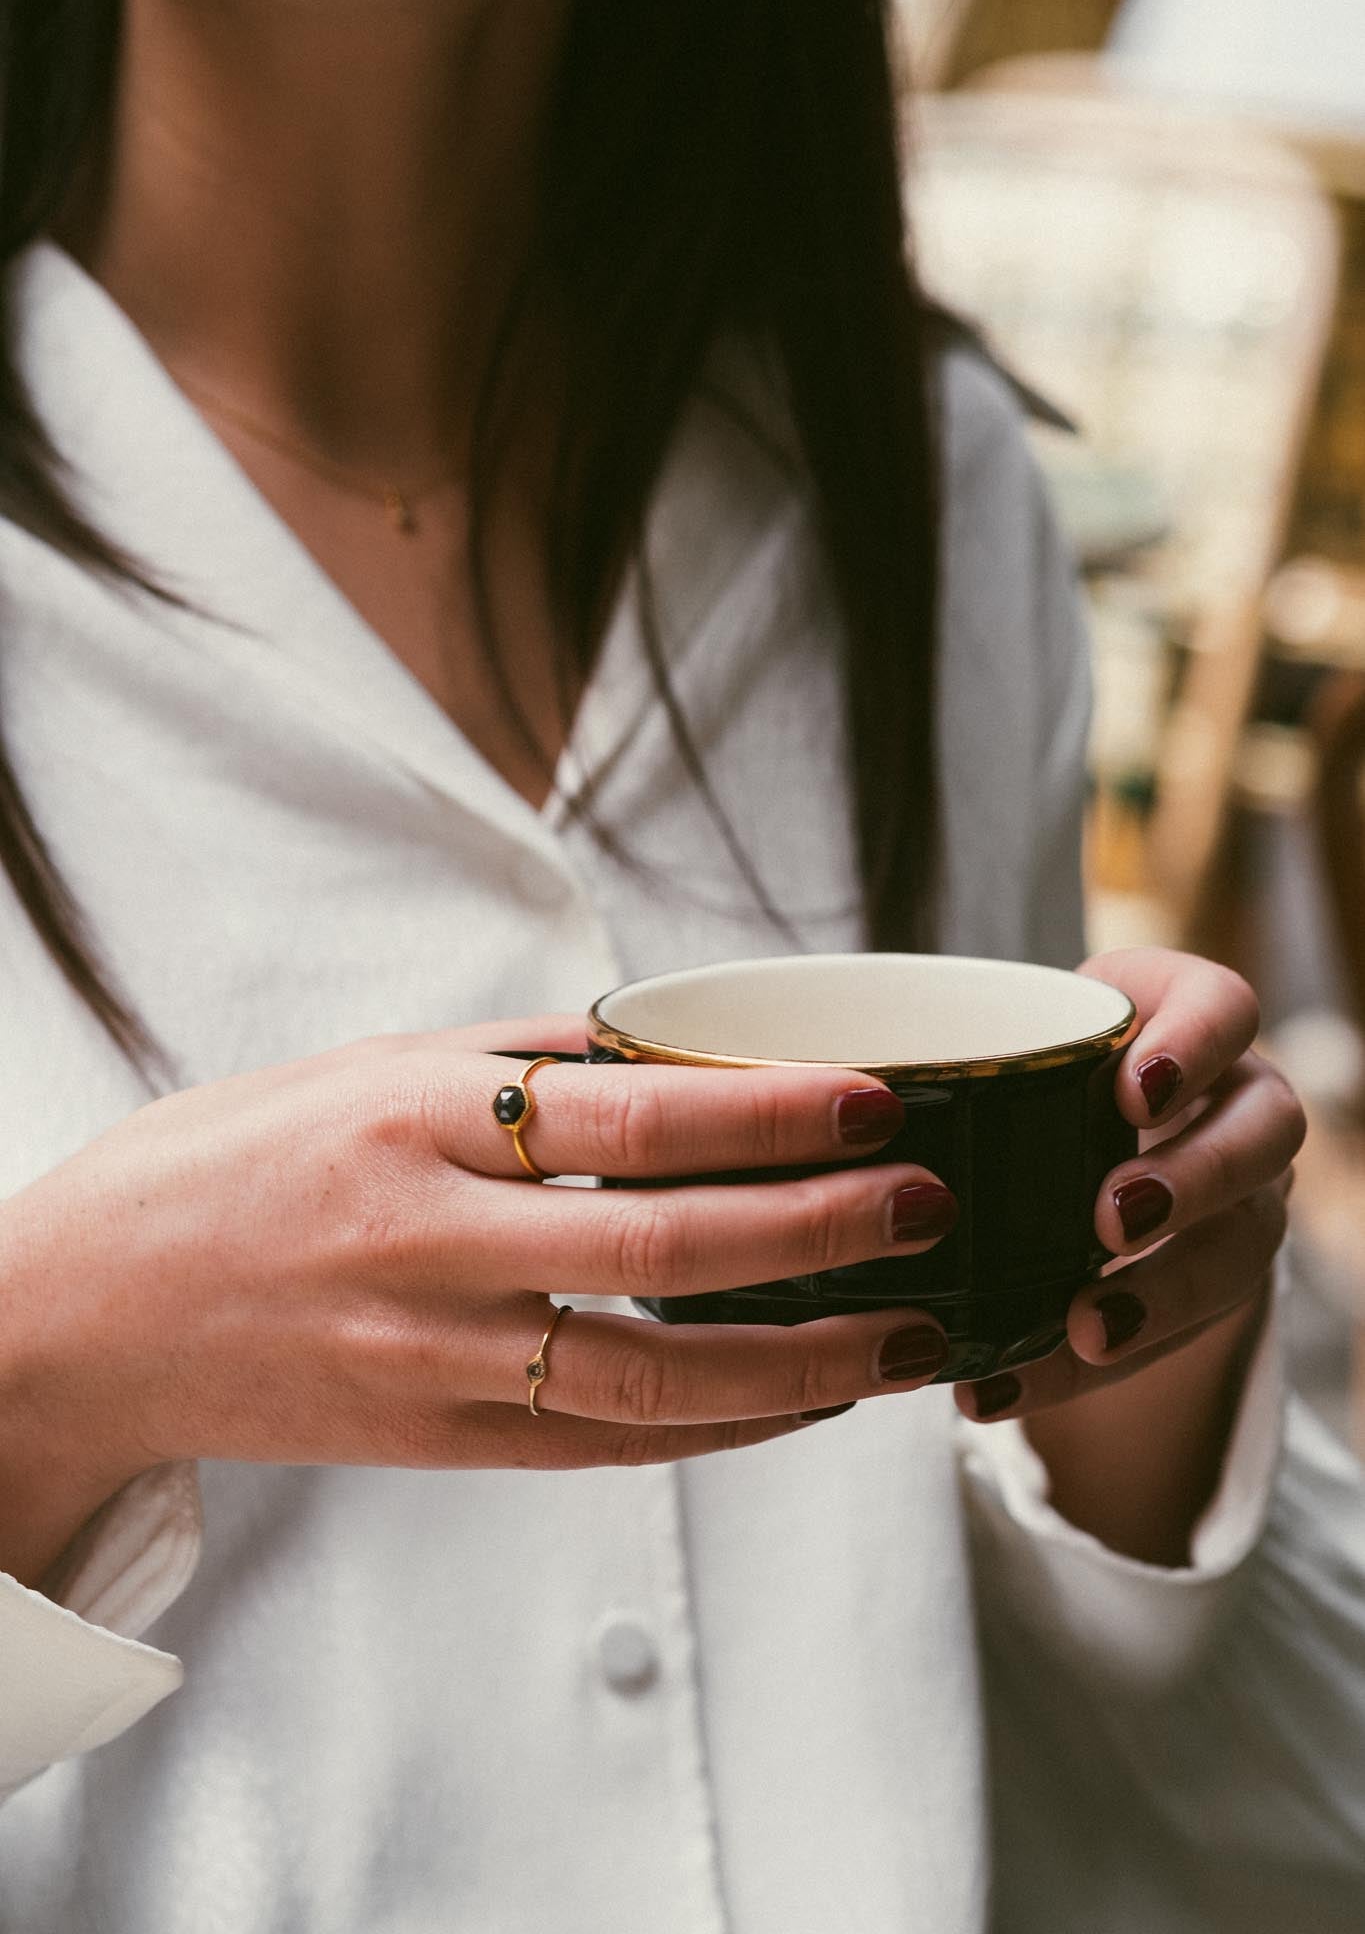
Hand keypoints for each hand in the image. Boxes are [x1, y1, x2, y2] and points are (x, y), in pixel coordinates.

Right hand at [0, 1018, 957, 1586]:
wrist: (89, 1314)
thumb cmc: (234, 1162)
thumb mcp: (366, 1068)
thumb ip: (521, 1067)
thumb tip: (678, 1048)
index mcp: (415, 1123)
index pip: (631, 1119)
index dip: (767, 1112)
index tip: (875, 1098)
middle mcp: (430, 1247)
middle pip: (666, 1251)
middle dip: (819, 1232)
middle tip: (928, 1206)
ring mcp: (435, 1361)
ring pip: (657, 1377)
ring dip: (802, 1359)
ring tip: (907, 1331)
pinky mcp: (438, 1443)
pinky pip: (608, 1442)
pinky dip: (723, 1425)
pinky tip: (805, 1399)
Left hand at [956, 947, 1305, 1425]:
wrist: (1064, 1141)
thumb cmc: (1022, 1067)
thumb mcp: (1007, 1038)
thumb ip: (967, 1050)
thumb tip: (821, 1082)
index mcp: (1186, 1019)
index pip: (1227, 1007)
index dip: (1195, 1045)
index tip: (1131, 1093)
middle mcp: (1236, 1102)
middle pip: (1264, 1132)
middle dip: (1194, 1179)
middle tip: (1110, 1219)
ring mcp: (1240, 1196)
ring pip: (1244, 1243)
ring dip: (1164, 1292)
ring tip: (1084, 1327)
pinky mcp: (1208, 1281)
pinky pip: (1174, 1337)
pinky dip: (1084, 1370)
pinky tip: (1002, 1389)